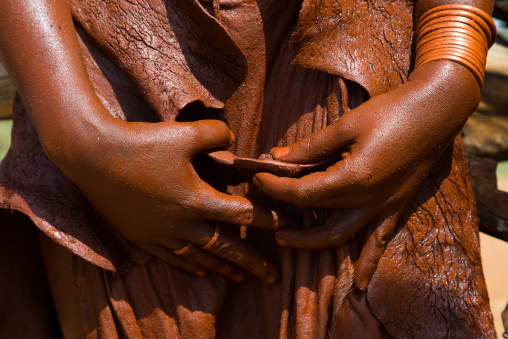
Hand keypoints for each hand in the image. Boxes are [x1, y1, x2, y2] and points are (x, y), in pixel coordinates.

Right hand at [59, 118, 289, 282]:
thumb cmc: (140, 143)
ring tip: (240, 279)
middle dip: (252, 262)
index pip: (242, 214)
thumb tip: (231, 139)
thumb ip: (216, 134)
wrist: (91, 155)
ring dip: (222, 269)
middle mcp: (182, 223)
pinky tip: (200, 271)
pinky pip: (171, 258)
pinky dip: (190, 266)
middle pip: (225, 247)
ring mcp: (160, 233)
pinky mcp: (141, 235)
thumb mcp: (184, 133)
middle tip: (272, 277)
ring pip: (199, 257)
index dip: (269, 220)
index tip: (289, 226)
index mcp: (196, 199)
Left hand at [254, 61, 480, 289]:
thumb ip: (310, 147)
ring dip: (311, 242)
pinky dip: (369, 264)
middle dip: (285, 211)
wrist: (436, 111)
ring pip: (340, 236)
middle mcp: (367, 199)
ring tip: (287, 237)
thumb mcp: (346, 125)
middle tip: (264, 205)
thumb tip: (277, 156)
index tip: (257, 176)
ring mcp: (383, 207)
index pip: (302, 193)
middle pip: (316, 214)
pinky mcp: (395, 207)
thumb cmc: (391, 112)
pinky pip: (379, 242)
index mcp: (353, 177)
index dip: (275, 186)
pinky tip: (361, 285)